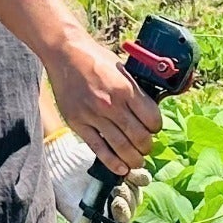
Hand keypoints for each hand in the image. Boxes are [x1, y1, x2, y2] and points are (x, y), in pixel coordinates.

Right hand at [45, 39, 161, 175]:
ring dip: (133, 159)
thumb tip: (150, 109)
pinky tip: (121, 169)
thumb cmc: (96, 59)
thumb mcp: (123, 69)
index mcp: (126, 89)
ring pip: (121, 147)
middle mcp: (111, 104)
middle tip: (147, 147)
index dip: (156, 128)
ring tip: (137, 161)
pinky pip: (98, 149)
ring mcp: (93, 115)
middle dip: (147, 146)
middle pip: (138, 137)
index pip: (152, 119)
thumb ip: (136, 89)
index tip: (154, 129)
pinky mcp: (78, 123)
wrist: (66, 54)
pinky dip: (112, 163)